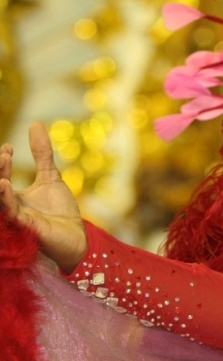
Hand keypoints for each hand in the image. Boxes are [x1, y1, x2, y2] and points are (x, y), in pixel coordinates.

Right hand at [0, 122, 87, 271]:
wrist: (76, 237)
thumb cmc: (60, 211)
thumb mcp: (51, 177)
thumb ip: (42, 154)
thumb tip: (35, 123)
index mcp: (13, 196)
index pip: (1, 175)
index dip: (3, 160)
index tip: (10, 146)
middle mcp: (10, 206)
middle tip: (5, 154)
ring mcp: (16, 217)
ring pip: (0, 199)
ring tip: (2, 162)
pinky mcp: (24, 226)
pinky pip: (10, 212)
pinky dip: (5, 198)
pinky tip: (3, 185)